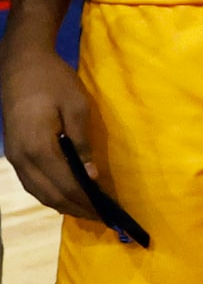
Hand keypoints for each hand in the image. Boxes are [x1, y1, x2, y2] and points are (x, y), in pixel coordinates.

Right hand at [1, 38, 101, 219]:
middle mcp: (22, 159)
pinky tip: (64, 195)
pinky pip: (31, 182)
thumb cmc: (53, 82)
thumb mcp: (77, 107)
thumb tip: (91, 175)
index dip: (86, 201)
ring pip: (38, 192)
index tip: (107, 212)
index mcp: (39, 148)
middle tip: (101, 218)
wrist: (20, 65)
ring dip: (62, 204)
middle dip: (76, 208)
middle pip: (50, 194)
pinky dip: (49, 193)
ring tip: (86, 211)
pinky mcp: (14, 152)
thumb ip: (82, 143)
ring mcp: (14, 157)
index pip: (65, 185)